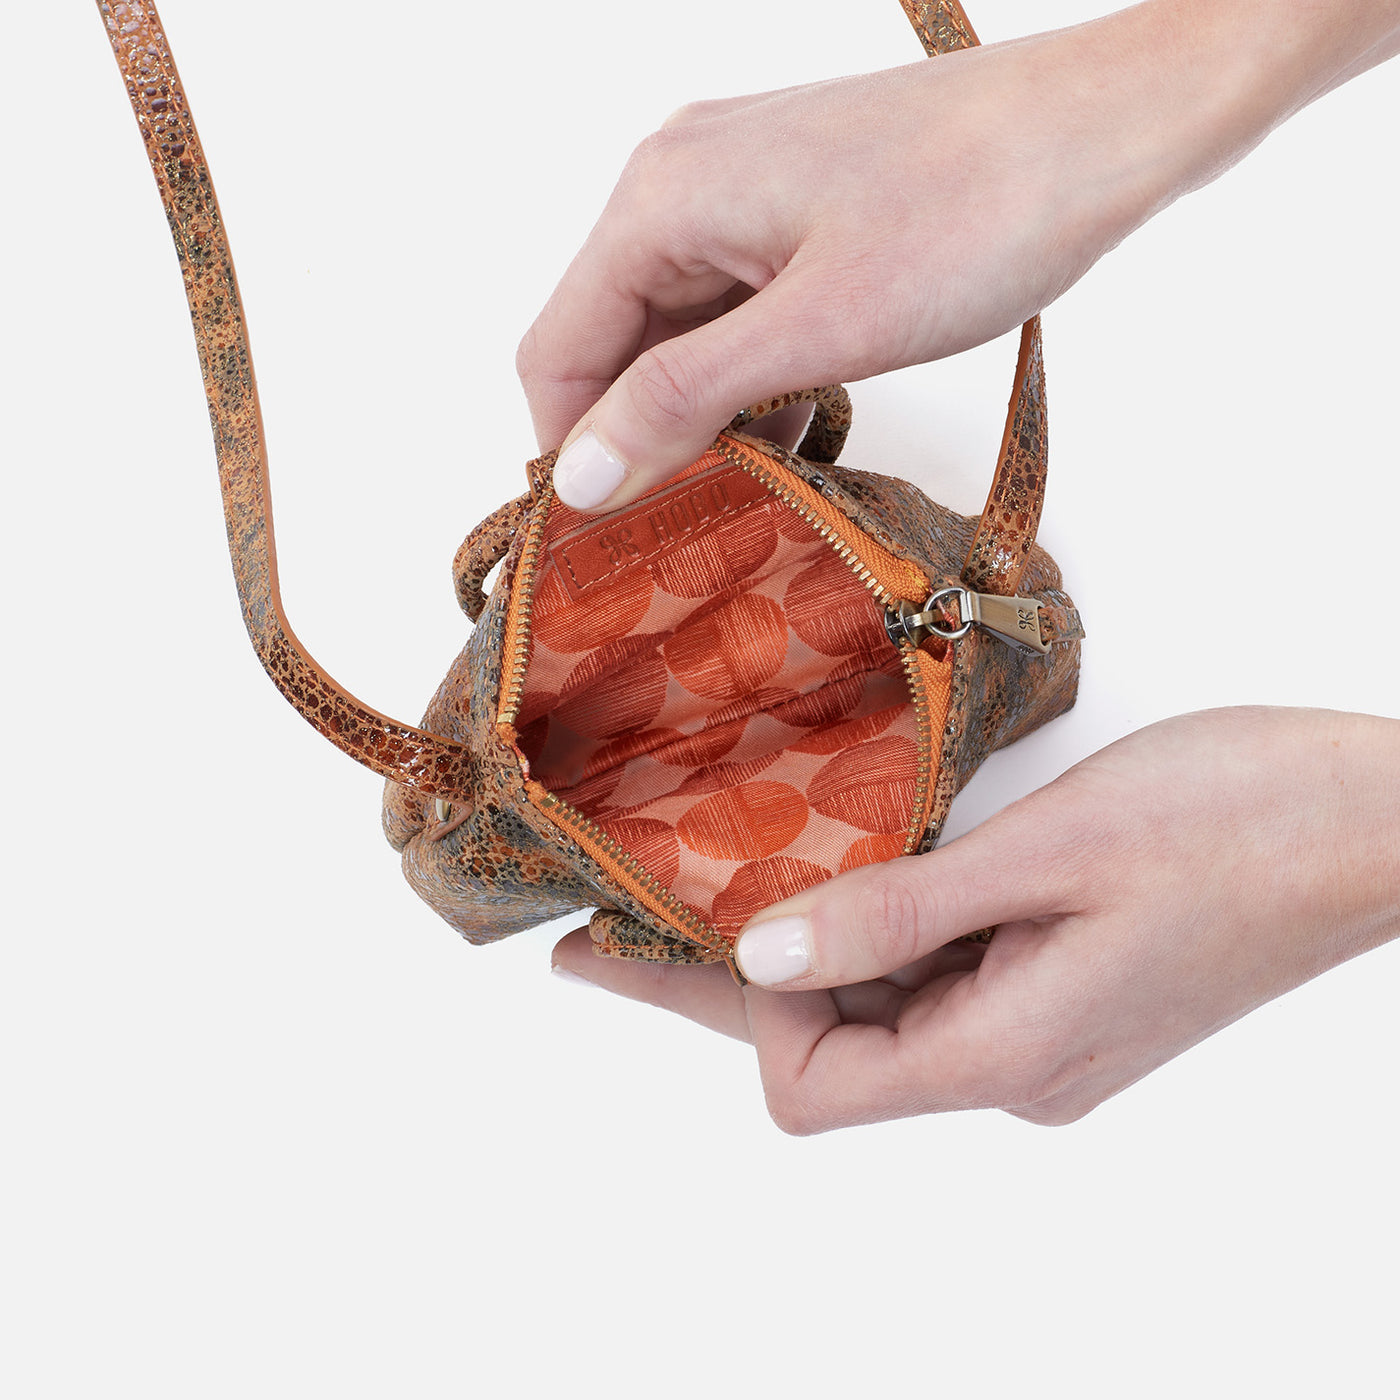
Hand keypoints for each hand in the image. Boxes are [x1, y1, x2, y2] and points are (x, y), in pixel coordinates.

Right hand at [518, 2, 1399, 512]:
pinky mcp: (796, 209)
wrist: (1109, 126)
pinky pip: (734, 310)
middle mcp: (681, 183)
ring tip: (753, 487)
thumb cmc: (978, 208)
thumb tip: (577, 477)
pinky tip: (800, 426)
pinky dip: (751, 377)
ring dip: (701, 415)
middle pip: (610, 342)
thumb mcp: (816, 329)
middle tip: (685, 530)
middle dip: (640, 438)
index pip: (556, 350)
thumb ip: (681, 399)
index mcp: (661, 200)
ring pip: (675, 333)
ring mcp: (740, 191)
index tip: (605, 542)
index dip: (569, 453)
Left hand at [552, 708, 1399, 1131]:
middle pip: (831, 1044)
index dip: (722, 1011)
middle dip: (726, 978)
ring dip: (805, 948)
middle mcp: (1016, 1066)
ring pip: (882, 1006)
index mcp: (1007, 1051)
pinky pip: (937, 976)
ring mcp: (1044, 1033)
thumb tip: (764, 957)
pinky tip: (844, 873)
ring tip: (717, 878)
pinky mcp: (1064, 991)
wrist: (1377, 819)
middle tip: (618, 917)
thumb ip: (901, 913)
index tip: (637, 935)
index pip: (811, 1081)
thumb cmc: (1240, 819)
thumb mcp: (1049, 854)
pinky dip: (878, 931)